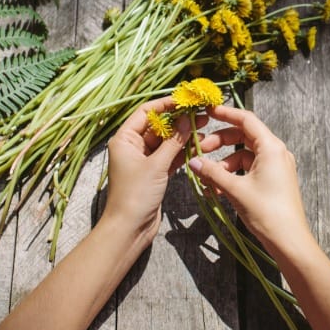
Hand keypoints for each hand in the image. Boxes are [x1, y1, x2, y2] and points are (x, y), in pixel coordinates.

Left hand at [103, 96, 205, 242]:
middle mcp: (132, 146)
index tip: (185, 101)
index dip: (165, 105)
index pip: (146, 112)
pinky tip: (198, 144)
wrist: (129, 228)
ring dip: (183, 135)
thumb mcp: (156, 165)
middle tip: (201, 114)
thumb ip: (173, 141)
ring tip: (204, 127)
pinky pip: (170, 155)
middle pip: (158, 126)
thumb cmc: (135, 195)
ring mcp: (144, 160)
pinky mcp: (154, 173)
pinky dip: (182, 150)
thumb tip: (187, 119)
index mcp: (125, 139)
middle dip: (179, 120)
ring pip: (166, 141)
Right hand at [188, 104, 310, 251]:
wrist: (289, 241)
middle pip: (243, 136)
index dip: (226, 113)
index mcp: (271, 147)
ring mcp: (276, 167)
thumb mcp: (235, 189)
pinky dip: (233, 175)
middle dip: (220, 142)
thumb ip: (212, 173)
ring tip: (207, 179)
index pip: (246, 119)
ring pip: (244, 155)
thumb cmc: (267, 212)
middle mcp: (276, 152)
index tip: (207, 111)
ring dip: (223, 164)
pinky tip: (217, 190)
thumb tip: (193, 162)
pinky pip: (249, 170)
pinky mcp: (273, 180)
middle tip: (199, 150)